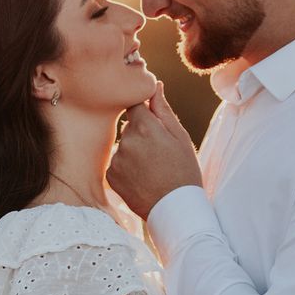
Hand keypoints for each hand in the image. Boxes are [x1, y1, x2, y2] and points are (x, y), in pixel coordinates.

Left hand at [106, 82, 201, 219]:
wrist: (175, 209)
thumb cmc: (183, 171)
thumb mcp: (180, 137)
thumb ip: (163, 109)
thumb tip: (155, 85)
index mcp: (144, 127)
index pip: (134, 105)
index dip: (145, 113)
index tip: (154, 124)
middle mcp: (126, 141)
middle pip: (129, 127)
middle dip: (142, 134)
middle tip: (160, 153)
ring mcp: (117, 159)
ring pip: (124, 146)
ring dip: (134, 152)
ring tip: (152, 169)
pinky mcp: (111, 176)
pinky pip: (118, 163)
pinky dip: (127, 168)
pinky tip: (142, 178)